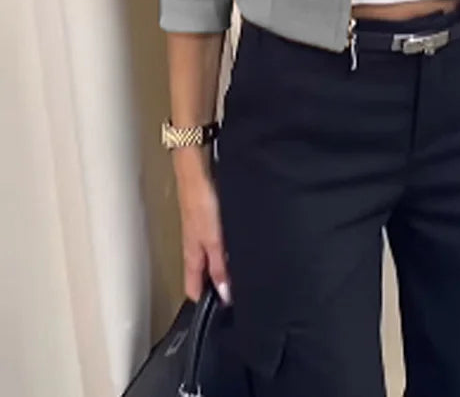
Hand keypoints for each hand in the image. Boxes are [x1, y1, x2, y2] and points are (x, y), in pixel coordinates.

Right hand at [173, 151, 231, 304]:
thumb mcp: (214, 239)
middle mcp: (196, 245)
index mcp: (193, 255)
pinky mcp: (209, 216)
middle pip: (203, 274)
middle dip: (217, 286)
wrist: (196, 168)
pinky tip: (238, 246)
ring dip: (223, 266)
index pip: (194, 289)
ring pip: (211, 256)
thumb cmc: (200, 200)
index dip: (206, 303)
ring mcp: (202, 230)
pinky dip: (226, 248)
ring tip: (240, 275)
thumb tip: (225, 294)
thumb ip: (220, 266)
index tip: (220, 317)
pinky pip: (218, 240)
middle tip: (235, 298)